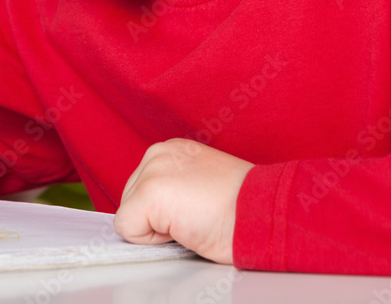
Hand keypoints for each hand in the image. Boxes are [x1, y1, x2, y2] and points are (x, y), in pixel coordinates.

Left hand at [113, 138, 253, 263]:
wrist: (263, 214)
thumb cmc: (242, 208)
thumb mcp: (200, 185)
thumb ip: (173, 188)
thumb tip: (153, 211)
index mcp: (172, 150)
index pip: (141, 187)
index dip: (163, 211)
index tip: (193, 210)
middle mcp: (158, 154)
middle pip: (130, 199)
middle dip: (156, 218)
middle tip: (195, 217)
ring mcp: (152, 172)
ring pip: (128, 214)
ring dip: (156, 228)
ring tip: (192, 221)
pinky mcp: (150, 194)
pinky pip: (126, 228)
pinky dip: (151, 240)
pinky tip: (183, 228)